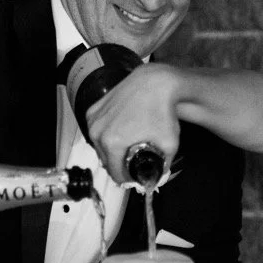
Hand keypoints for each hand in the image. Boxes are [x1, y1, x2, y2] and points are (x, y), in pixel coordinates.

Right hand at [82, 64, 179, 182]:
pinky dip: (105, 135)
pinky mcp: (93, 110)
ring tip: (124, 149)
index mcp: (113, 143)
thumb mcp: (169, 144)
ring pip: (98, 146)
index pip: (115, 173)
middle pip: (105, 161)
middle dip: (117, 165)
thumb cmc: (162, 111)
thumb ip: (164, 166)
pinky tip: (118, 133)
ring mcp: (93, 119)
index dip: (125, 179)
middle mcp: (98, 132)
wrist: (155, 83)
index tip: (133, 178)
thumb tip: (159, 177)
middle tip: (130, 164)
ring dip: (109, 151)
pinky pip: (96, 131)